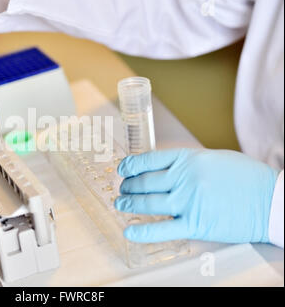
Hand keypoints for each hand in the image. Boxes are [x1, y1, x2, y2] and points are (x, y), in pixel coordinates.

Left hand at [115, 149, 278, 243]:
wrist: (270, 199)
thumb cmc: (245, 177)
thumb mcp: (213, 158)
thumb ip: (187, 163)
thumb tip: (164, 168)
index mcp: (188, 159)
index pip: (149, 160)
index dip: (131, 165)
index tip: (123, 169)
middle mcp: (184, 179)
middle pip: (145, 182)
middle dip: (129, 186)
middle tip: (123, 188)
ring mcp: (188, 202)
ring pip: (148, 204)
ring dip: (129, 203)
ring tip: (121, 203)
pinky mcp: (195, 224)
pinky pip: (162, 229)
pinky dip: (143, 232)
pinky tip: (130, 231)